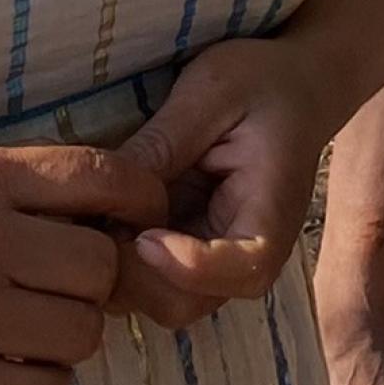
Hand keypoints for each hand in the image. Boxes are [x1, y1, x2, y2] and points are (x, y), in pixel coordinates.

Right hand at [0, 143, 156, 384]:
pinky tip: (6, 369)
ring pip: (82, 332)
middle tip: (57, 290)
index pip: (104, 176)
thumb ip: (22, 189)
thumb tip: (119, 213)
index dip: (139, 201)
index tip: (141, 219)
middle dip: (92, 282)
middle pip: (101, 265)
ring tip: (24, 330)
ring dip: (66, 337)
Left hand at [112, 38, 346, 329]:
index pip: (240, 270)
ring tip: (93, 214)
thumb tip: (105, 190)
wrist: (290, 85)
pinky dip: (117, 258)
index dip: (185, 265)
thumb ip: (164, 141)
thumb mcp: (212, 92)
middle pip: (186, 303)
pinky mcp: (188, 255)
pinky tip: (101, 214)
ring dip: (117, 268)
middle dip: (132, 273)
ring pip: (155, 301)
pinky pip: (145, 279)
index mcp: (270, 215)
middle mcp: (246, 256)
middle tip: (97, 221)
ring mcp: (214, 263)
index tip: (143, 234)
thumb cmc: (260, 81)